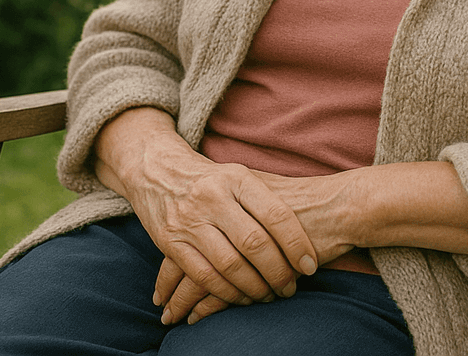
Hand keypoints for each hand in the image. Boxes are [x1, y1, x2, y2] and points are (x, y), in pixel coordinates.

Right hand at [156, 170, 356, 325]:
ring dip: (253, 288)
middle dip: (277, 272)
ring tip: (269, 296)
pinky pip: (203, 276)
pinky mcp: (170, 242)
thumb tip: (307, 230)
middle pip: (254, 243)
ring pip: (230, 264)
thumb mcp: (239, 175)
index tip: (310, 265)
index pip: (275, 214)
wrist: (157, 170)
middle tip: (291, 287)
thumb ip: (267, 198)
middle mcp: (214, 197)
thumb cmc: (212, 179)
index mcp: (238, 177)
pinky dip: (225, 292)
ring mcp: (190, 220)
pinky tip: (240, 298)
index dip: (296, 244)